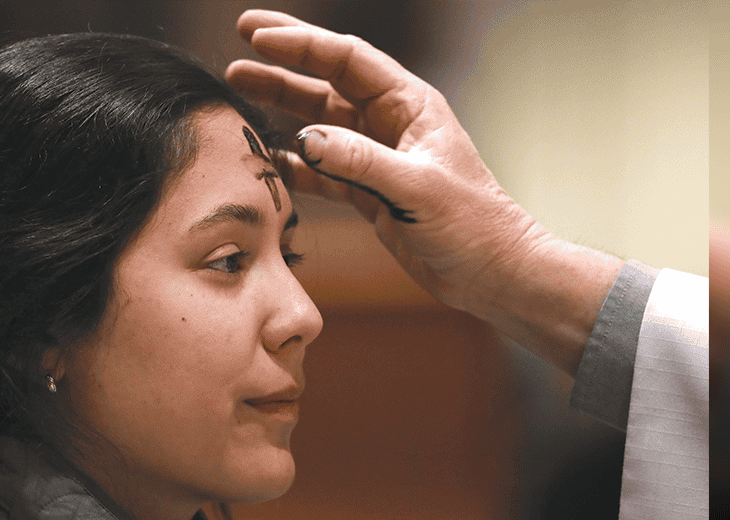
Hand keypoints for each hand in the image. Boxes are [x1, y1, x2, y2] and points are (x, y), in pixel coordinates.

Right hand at [226, 9, 543, 315]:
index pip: (347, 59)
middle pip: (326, 80)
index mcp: (409, 104)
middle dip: (282, 61)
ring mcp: (375, 156)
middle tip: (239, 42)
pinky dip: (291, 164)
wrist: (492, 272)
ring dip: (279, 108)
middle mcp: (389, 123)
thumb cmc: (473, 224)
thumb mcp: (416, 187)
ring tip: (238, 93)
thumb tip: (305, 139)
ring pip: (317, 122)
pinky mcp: (367, 191)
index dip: (302, 44)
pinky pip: (319, 168)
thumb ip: (360, 161)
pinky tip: (264, 159)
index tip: (258, 37)